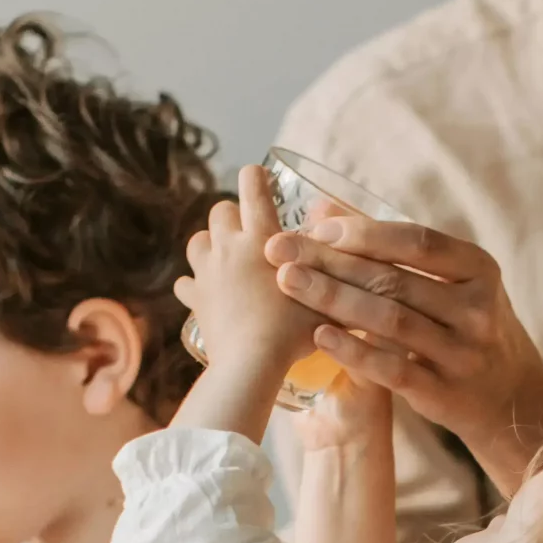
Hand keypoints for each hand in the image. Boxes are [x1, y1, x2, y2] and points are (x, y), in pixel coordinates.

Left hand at [176, 170, 319, 376]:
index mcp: (263, 238)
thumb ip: (337, 279)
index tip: (260, 178)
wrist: (252, 364)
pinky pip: (186, 283)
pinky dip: (195, 285)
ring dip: (209, 246)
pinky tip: (208, 294)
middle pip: (219, 210)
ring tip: (226, 262)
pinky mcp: (195, 298)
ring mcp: (208, 271)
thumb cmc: (295, 331)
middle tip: (249, 235)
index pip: (253, 187)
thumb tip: (356, 266)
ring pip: (196, 241)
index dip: (256, 177)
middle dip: (232, 216)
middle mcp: (230, 246)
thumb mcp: (327, 299)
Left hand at [265, 215, 542, 495]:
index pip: (418, 241)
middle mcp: (477, 309)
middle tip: (280, 250)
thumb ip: (388, 246)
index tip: (316, 227)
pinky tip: (318, 336)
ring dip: (333, 300)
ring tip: (288, 283)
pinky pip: (394, 370)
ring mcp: (464, 353)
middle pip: (395, 279)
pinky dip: (354, 351)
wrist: (511, 398)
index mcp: (480, 269)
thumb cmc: (467, 325)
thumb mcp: (449, 281)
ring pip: (391, 321)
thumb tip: (322, 209)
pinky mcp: (446, 392)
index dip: (364, 232)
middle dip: (332, 262)